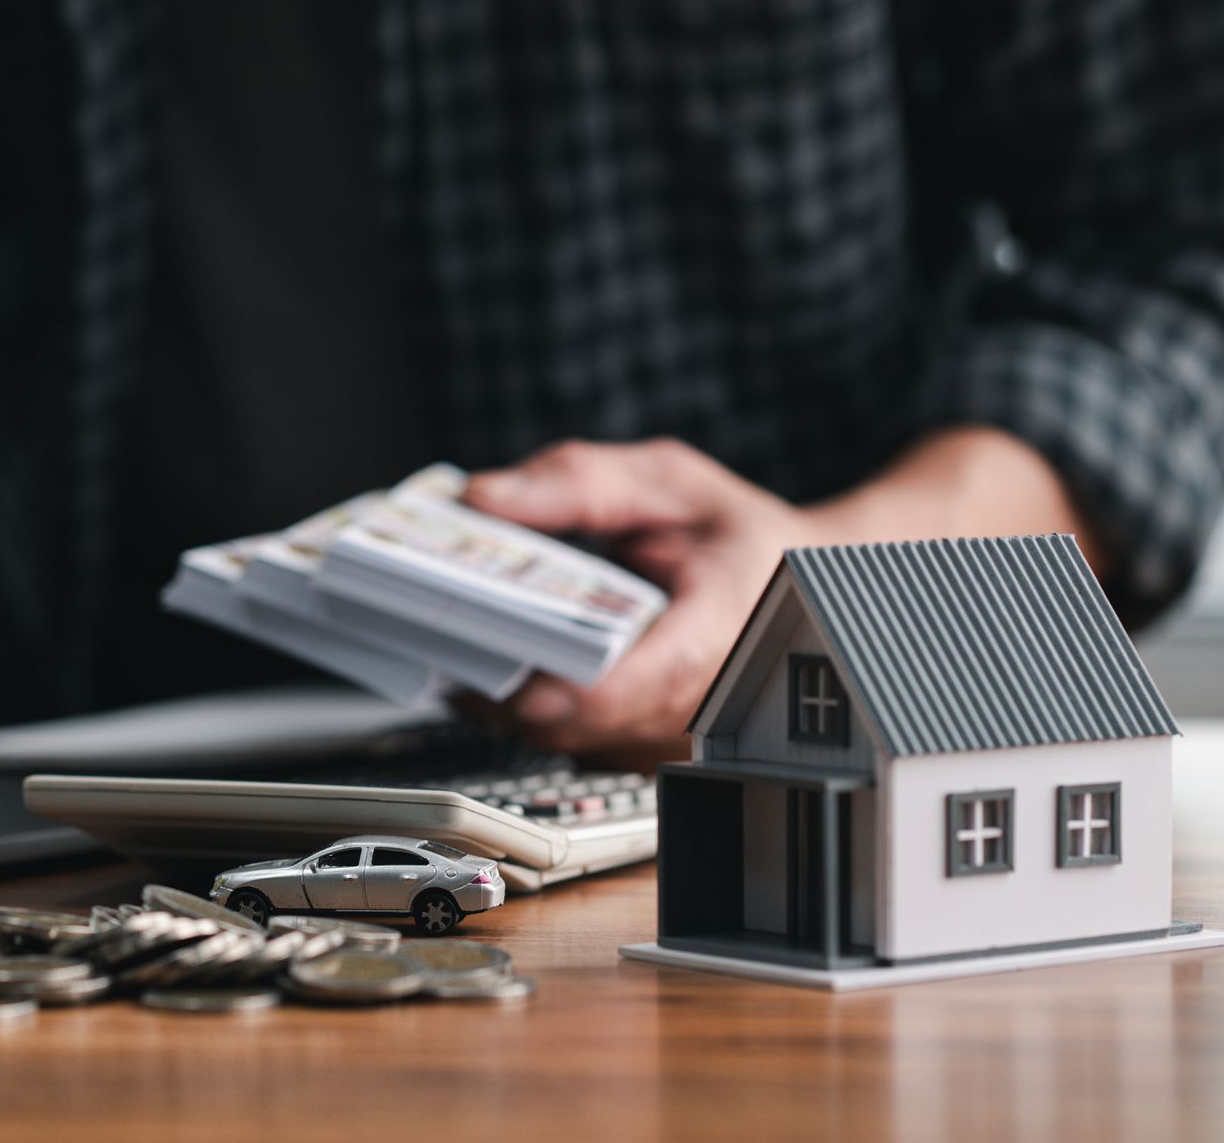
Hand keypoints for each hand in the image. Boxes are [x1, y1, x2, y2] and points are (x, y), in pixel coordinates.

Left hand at [461, 428, 1100, 756]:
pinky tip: (494, 646)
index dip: (516, 677)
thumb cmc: (739, 534)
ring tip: (444, 624)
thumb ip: (578, 483)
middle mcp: (683, 707)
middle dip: (482, 668)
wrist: (807, 582)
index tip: (454, 640)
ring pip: (550, 735)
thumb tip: (483, 497)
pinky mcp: (641, 745)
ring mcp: (661, 737)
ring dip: (495, 685)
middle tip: (416, 617)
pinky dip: (523, 693)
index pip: (598, 692)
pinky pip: (564, 734)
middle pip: (554, 719)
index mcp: (705, 640)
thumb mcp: (669, 478)